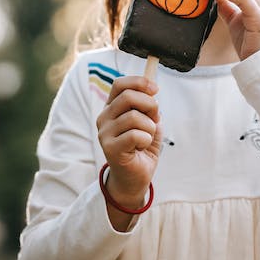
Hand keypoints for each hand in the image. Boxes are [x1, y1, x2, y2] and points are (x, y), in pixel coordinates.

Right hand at [96, 76, 160, 212]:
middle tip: (154, 119)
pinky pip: (136, 135)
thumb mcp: (149, 121)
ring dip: (150, 128)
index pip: (120, 84)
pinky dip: (146, 140)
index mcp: (112, 107)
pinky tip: (140, 148)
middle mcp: (104, 117)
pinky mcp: (110, 148)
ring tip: (146, 138)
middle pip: (128, 97)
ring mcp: (105, 133)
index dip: (139, 83)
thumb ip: (149, 107)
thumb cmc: (142, 147)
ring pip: (135, 117)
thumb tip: (152, 92)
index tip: (155, 89)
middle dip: (150, 105)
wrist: (136, 176)